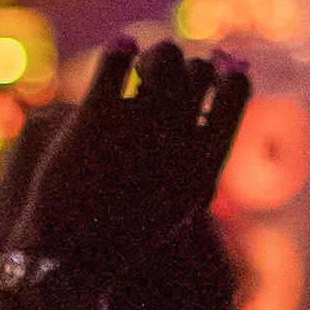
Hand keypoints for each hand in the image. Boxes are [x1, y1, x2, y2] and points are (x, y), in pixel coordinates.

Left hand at [7, 41, 250, 287]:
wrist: (73, 258)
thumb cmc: (129, 230)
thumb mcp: (179, 200)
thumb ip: (201, 155)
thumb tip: (209, 106)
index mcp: (207, 160)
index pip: (237, 90)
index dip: (224, 76)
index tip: (208, 77)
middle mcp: (179, 137)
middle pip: (198, 69)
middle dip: (185, 64)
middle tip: (164, 69)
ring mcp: (138, 124)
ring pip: (162, 57)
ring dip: (155, 52)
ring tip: (140, 59)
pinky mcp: (93, 116)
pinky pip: (115, 63)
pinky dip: (120, 51)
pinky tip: (118, 52)